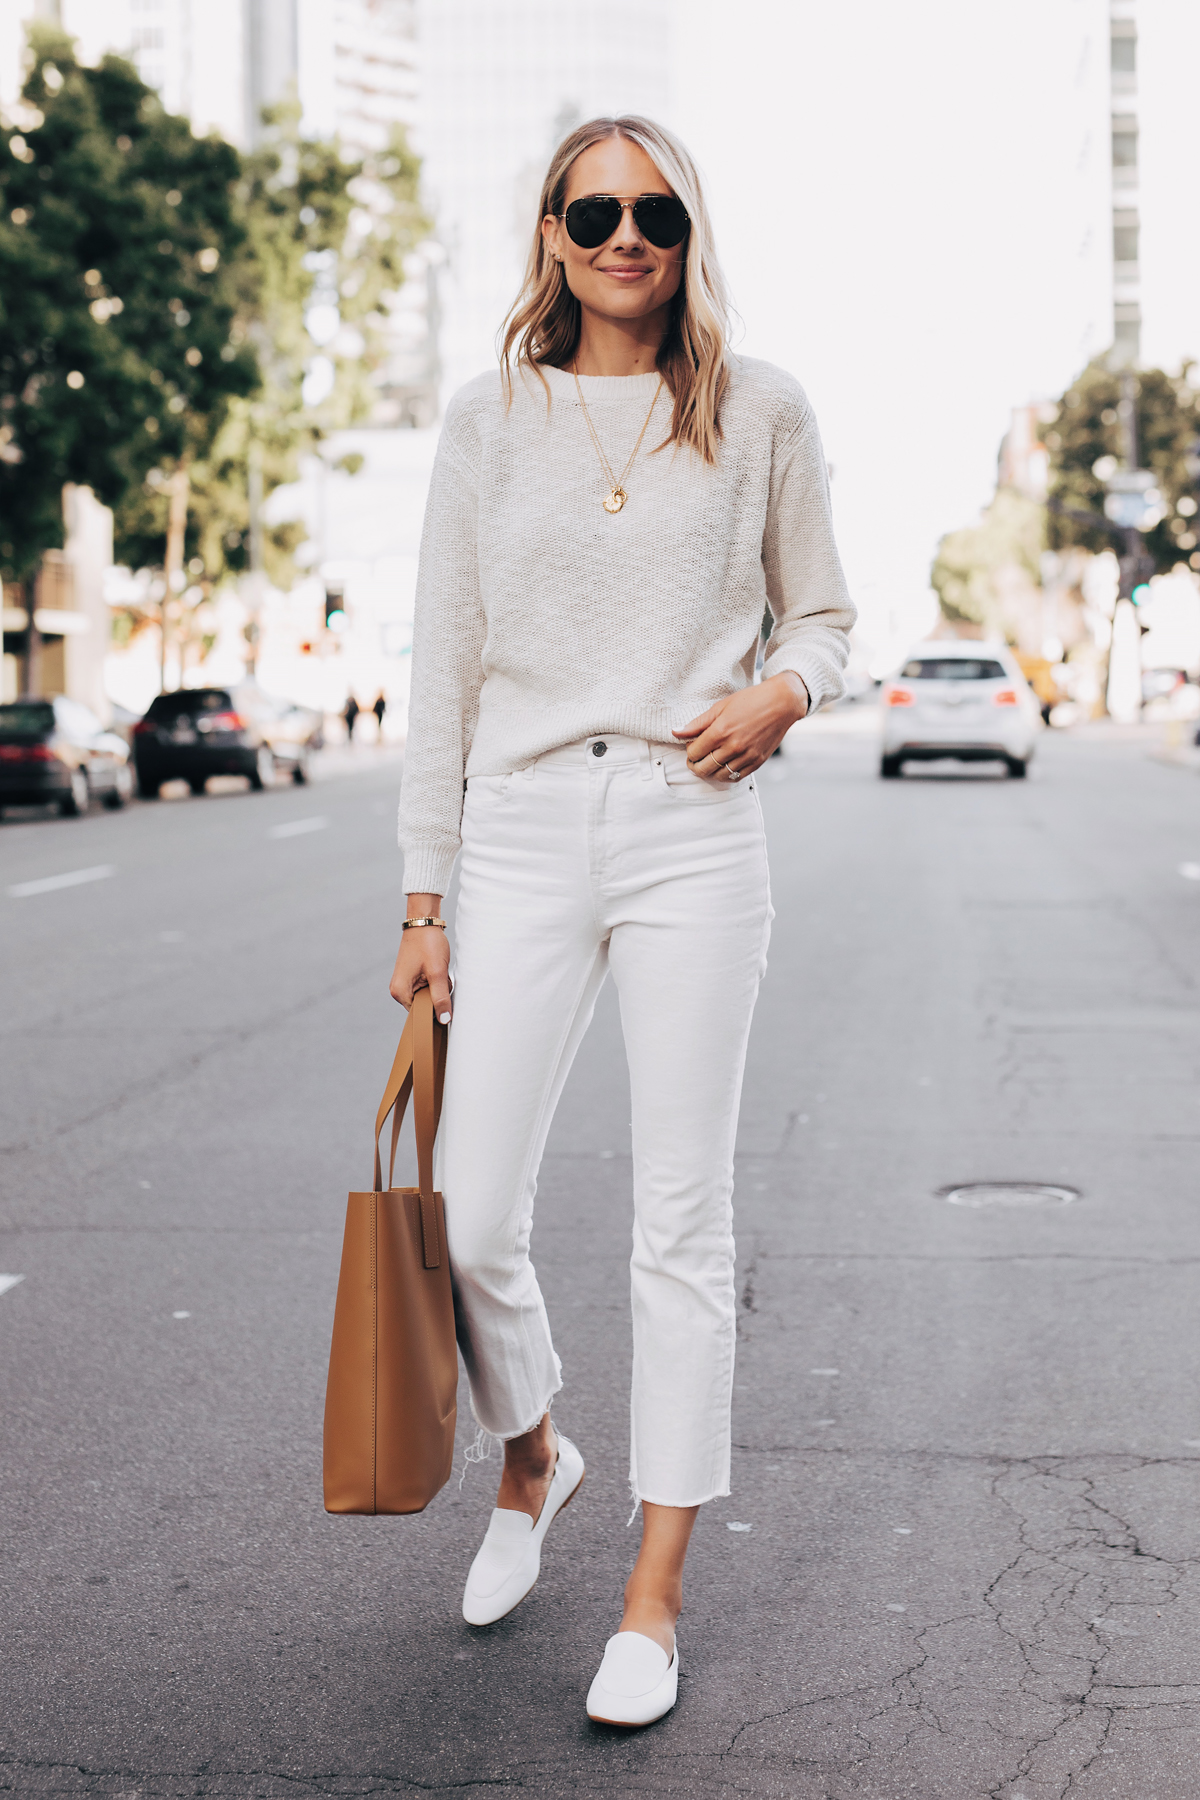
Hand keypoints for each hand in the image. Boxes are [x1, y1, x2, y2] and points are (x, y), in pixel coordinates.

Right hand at [389, 894, 452, 1021]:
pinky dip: (436, 982)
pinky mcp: (411, 977)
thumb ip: (440, 998)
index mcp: (400, 993)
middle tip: (442, 980)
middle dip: (437, 997)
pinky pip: (427, 987)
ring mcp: (404, 983)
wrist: (424, 922)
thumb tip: (444, 1020)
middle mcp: (398, 991)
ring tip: (440, 973)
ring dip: (438, 989)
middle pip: (424, 1006)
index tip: (446, 1000)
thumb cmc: (428, 944)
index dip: (436, 1011)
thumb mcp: (437, 973)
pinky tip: (439, 971)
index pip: (420, 1015)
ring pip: (428, 996)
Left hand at [673, 673, 809, 780]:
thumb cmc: (750, 700)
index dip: (689, 751)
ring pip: (718, 775)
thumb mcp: (720, 707)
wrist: (781, 703)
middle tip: (695, 759)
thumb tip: (676, 732)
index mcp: (720, 731)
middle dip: (694, 765)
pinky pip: (736, 777)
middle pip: (703, 768)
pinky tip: (723, 767)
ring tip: (708, 763)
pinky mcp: (757, 762)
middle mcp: (733, 746)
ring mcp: (746, 756)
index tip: (692, 745)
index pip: (694, 752)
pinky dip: (725, 775)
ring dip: (710, 771)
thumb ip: (697, 723)